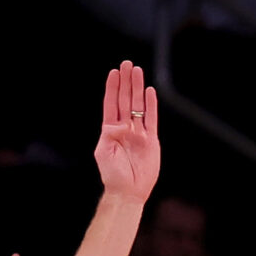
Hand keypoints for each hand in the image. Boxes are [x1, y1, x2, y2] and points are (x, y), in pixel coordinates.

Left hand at [94, 63, 162, 202]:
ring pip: (138, 105)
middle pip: (126, 99)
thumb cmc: (113, 175)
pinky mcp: (151, 140)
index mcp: (111, 130)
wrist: (128, 191)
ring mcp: (139, 133)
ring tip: (137, 71)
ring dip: (137, 88)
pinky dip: (151, 105)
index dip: (113, 88)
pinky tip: (149, 92)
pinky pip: (152, 119)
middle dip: (126, 82)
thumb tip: (117, 122)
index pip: (112, 103)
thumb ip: (108, 134)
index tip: (114, 72)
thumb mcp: (103, 151)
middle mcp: (125, 128)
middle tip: (127, 64)